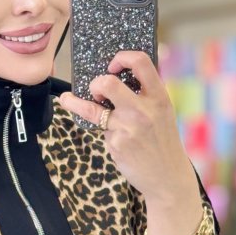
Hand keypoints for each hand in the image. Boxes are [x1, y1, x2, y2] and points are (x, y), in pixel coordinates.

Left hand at [58, 51, 195, 203]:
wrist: (168, 177)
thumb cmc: (163, 141)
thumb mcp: (163, 113)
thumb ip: (146, 95)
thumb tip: (116, 77)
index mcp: (159, 97)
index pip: (140, 62)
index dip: (122, 57)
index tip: (112, 65)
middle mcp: (143, 110)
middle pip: (108, 83)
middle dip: (96, 83)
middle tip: (95, 89)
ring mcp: (127, 128)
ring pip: (93, 110)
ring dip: (75, 103)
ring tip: (67, 100)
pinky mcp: (116, 144)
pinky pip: (102, 131)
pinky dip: (105, 133)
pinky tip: (118, 142)